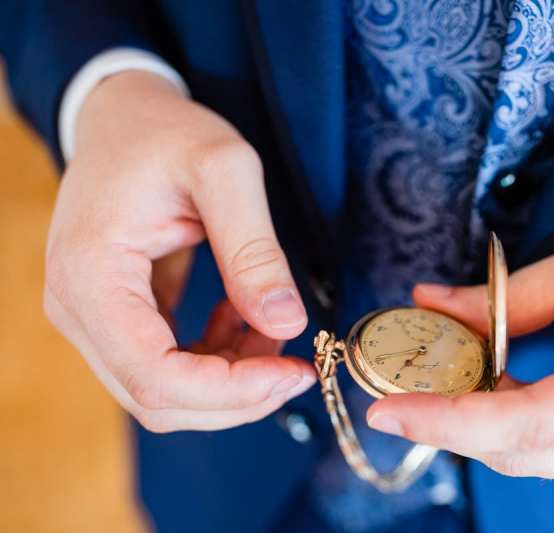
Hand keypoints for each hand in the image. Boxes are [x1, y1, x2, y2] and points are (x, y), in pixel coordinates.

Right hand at [44, 71, 314, 432]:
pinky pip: (167, 365)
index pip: (153, 375)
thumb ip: (254, 249)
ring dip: (231, 380)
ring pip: (165, 392)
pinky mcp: (115, 318)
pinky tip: (244, 318)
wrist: (125, 120)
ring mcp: (92, 318)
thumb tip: (287, 323)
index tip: (293, 374)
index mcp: (90, 274)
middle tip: (297, 366)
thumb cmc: (166, 133)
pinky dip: (216, 360)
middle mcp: (78, 308)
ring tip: (274, 327)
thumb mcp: (224, 171)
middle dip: (238, 396)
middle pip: (158, 398)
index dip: (230, 391)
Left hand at [367, 220, 553, 477]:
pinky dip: (506, 423)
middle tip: (392, 397)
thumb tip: (428, 305)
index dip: (456, 420)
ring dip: (474, 426)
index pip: (539, 424)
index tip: (390, 411)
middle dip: (451, 427)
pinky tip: (477, 390)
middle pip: (529, 452)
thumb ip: (509, 297)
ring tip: (427, 387)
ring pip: (536, 458)